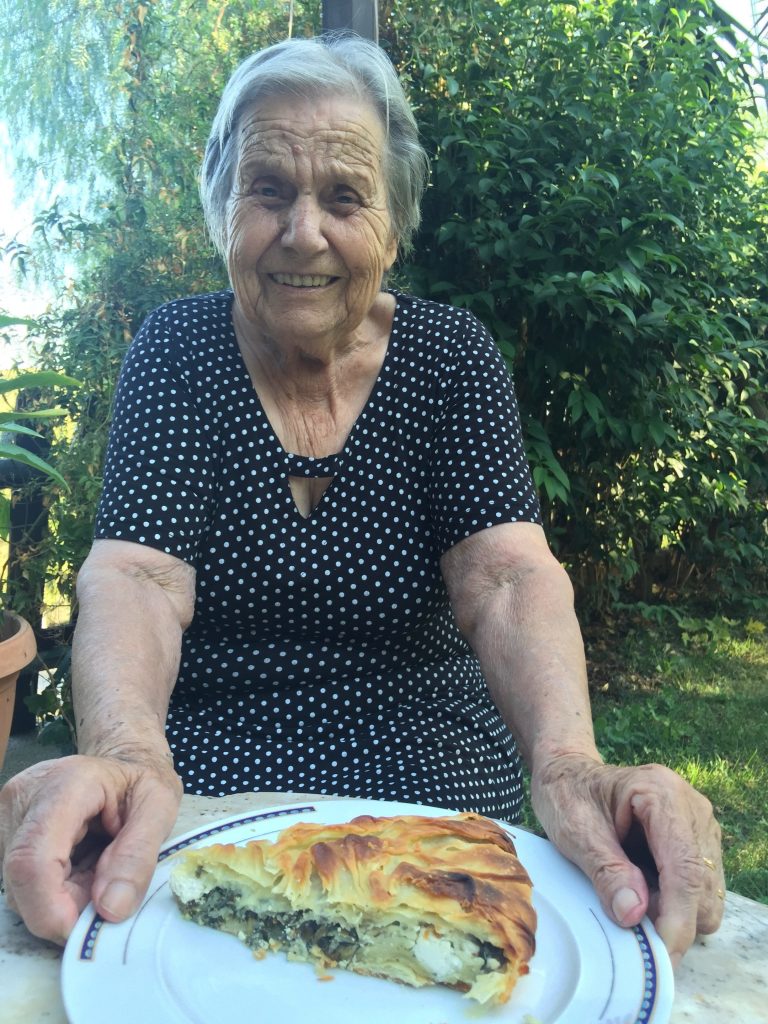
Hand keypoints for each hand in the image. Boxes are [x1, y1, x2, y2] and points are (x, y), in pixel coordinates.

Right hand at [0, 754, 181, 943]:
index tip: (87, 928)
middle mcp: (23, 797)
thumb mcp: (160, 807)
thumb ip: (138, 856)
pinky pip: (20, 883)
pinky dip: (53, 890)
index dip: (51, 908)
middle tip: (107, 891)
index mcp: (65, 785)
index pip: (33, 859)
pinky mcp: (4, 833)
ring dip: (60, 898)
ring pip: (18, 888)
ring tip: (96, 870)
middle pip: (22, 881)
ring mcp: (7, 816)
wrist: (121, 760)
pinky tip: (79, 868)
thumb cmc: (140, 781)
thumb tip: (111, 909)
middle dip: (65, 906)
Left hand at [530, 754, 723, 967]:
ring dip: (674, 913)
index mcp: (662, 793)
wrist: (567, 774)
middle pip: (703, 886)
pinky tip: (641, 891)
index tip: (661, 955)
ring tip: (630, 897)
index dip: (677, 917)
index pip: (685, 867)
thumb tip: (634, 914)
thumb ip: (605, 870)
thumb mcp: (574, 830)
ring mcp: (699, 827)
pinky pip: (699, 891)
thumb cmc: (567, 794)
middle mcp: (692, 808)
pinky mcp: (696, 844)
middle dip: (674, 918)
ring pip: (707, 895)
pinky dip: (674, 905)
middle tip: (628, 919)